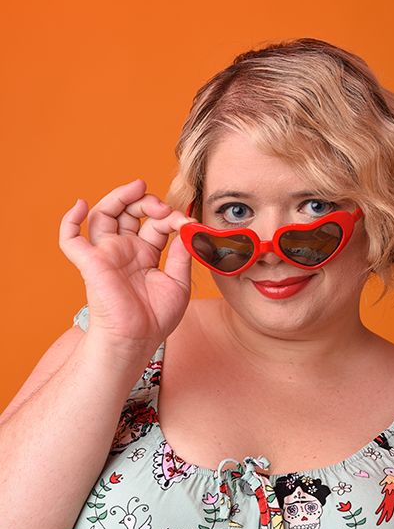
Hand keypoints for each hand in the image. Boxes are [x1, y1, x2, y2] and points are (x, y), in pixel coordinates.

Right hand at [60, 180, 191, 354]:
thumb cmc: (155, 318)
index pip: (155, 223)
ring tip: (136, 188)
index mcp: (145, 253)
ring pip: (103, 215)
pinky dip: (69, 220)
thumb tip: (190, 229)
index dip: (171, 217)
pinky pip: (70, 239)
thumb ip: (183, 255)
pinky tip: (79, 204)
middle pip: (128, 212)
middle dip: (145, 201)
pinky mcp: (90, 263)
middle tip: (160, 206)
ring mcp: (106, 254)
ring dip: (118, 197)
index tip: (186, 222)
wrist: (136, 340)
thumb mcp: (178, 283)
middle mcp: (125, 250)